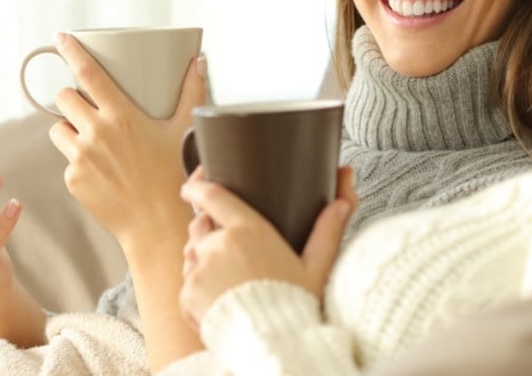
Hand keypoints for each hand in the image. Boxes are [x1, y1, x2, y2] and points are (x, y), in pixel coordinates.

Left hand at [46, 32, 206, 250]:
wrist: (157, 224)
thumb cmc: (174, 175)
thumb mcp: (183, 130)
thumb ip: (191, 92)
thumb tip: (200, 62)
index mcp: (121, 115)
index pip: (86, 72)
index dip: (70, 51)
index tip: (60, 38)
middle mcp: (95, 132)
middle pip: (63, 97)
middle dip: (71, 96)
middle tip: (87, 105)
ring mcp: (80, 157)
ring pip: (57, 128)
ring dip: (68, 127)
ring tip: (90, 138)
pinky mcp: (72, 179)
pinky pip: (66, 160)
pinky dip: (77, 159)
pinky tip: (100, 170)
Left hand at [178, 166, 357, 330]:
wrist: (273, 345)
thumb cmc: (295, 305)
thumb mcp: (317, 266)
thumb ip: (329, 228)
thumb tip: (344, 199)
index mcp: (248, 230)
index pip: (212, 196)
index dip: (198, 186)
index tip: (192, 186)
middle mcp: (218, 246)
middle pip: (200, 226)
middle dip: (209, 231)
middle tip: (229, 250)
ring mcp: (199, 271)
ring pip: (191, 255)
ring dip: (203, 260)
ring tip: (229, 280)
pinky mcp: (187, 295)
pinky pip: (187, 284)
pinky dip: (199, 289)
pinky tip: (221, 299)